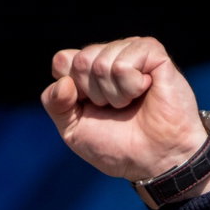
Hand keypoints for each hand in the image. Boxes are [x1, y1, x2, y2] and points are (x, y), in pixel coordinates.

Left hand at [41, 37, 209, 195]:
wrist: (154, 159)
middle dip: (94, 94)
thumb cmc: (117, 145)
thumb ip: (55, 104)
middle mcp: (109, 55)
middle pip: (80, 61)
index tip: (89, 107)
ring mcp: (131, 51)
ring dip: (114, 95)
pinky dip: (130, 87)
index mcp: (88, 70)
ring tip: (131, 103)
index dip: (70, 89)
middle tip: (115, 108)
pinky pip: (123, 65)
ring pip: (100, 63)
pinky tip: (145, 91)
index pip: (62, 60)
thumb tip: (63, 82)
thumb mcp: (73, 130)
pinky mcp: (152, 52)